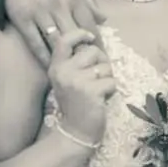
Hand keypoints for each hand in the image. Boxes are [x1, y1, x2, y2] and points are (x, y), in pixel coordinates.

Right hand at [5, 0, 103, 65]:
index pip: (89, 26)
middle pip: (74, 37)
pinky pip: (35, 42)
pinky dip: (44, 56)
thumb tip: (104, 20)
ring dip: (65, 58)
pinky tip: (50, 65)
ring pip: (55, 42)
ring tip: (72, 70)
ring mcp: (38, 13)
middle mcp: (58, 5)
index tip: (102, 57)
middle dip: (83, 54)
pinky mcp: (21, 18)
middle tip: (88, 68)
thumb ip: (88, 1)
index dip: (97, 44)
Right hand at [47, 28, 114, 145]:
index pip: (64, 40)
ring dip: (108, 79)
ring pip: (106, 67)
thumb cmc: (74, 105)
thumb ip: (73, 63)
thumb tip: (92, 46)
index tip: (90, 37)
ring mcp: (77, 80)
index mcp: (55, 66)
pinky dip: (112, 91)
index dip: (79, 34)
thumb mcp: (66, 81)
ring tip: (100, 91)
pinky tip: (103, 99)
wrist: (75, 132)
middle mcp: (63, 70)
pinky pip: (112, 81)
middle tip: (99, 77)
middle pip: (93, 51)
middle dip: (102, 62)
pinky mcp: (91, 91)